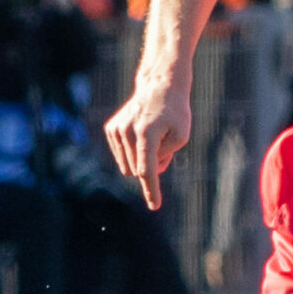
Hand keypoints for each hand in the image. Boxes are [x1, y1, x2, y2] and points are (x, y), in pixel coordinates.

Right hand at [104, 83, 189, 210]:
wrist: (159, 87)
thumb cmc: (175, 111)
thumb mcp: (181, 134)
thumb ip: (166, 155)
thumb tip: (148, 170)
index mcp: (146, 134)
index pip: (146, 169)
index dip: (151, 189)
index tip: (155, 206)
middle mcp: (127, 132)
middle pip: (137, 169)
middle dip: (152, 166)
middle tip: (164, 146)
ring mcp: (116, 131)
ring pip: (127, 165)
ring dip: (142, 159)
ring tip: (154, 137)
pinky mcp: (111, 129)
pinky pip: (122, 155)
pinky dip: (133, 152)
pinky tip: (142, 134)